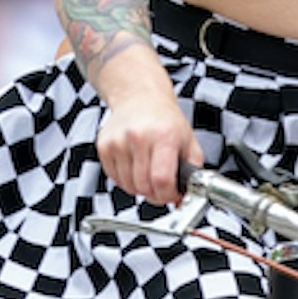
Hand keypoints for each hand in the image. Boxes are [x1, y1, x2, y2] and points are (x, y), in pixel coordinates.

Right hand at [95, 79, 199, 204]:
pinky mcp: (104, 146)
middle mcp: (139, 136)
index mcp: (164, 135)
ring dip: (140, 187)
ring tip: (148, 171)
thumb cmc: (165, 120)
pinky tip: (135, 166)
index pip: (162, 180)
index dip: (168, 195)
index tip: (172, 194)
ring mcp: (118, 141)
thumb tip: (184, 201)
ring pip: (129, 186)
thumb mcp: (189, 142)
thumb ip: (193, 173)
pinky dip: (126, 180)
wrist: (140, 98)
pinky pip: (115, 179)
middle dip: (155, 193)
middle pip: (144, 187)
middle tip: (161, 184)